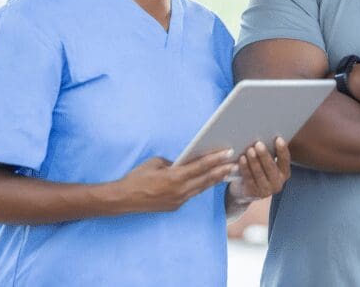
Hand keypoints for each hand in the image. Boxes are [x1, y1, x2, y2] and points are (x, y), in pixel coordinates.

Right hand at [114, 149, 234, 212]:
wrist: (123, 199)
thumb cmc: (137, 177)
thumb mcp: (156, 163)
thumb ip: (174, 162)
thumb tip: (186, 162)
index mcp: (174, 177)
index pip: (201, 166)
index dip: (216, 159)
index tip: (228, 152)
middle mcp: (179, 191)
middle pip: (206, 179)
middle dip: (222, 170)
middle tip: (235, 163)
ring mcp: (178, 200)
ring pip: (201, 188)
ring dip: (215, 179)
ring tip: (228, 171)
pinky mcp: (175, 206)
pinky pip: (192, 194)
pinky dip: (202, 186)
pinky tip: (209, 181)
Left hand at [230, 137, 291, 201]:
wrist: (247, 191)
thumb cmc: (260, 170)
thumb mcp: (267, 164)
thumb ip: (270, 153)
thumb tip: (265, 135)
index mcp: (284, 173)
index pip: (285, 160)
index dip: (282, 150)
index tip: (278, 139)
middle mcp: (278, 183)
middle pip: (271, 167)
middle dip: (264, 155)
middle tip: (258, 144)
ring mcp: (266, 190)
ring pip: (259, 173)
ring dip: (254, 161)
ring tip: (249, 150)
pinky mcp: (253, 193)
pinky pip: (248, 178)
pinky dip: (245, 168)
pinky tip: (242, 159)